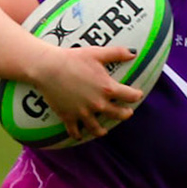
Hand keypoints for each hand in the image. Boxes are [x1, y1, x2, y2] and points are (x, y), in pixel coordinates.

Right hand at [29, 44, 146, 141]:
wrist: (48, 68)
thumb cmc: (73, 58)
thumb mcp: (97, 53)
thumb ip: (117, 53)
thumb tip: (134, 52)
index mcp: (107, 88)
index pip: (130, 96)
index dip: (136, 95)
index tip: (137, 95)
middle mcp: (98, 104)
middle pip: (118, 115)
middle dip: (125, 114)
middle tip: (127, 113)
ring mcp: (83, 113)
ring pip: (97, 129)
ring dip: (102, 131)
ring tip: (104, 131)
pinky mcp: (68, 117)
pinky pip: (75, 132)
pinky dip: (78, 135)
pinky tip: (79, 135)